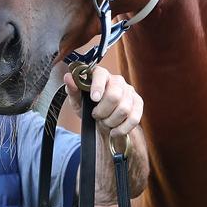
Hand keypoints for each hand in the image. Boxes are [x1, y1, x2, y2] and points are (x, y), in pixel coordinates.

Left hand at [64, 65, 149, 204]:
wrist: (103, 121)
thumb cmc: (88, 107)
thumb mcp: (77, 101)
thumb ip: (72, 89)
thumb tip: (67, 77)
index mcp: (101, 75)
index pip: (101, 75)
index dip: (98, 87)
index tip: (94, 99)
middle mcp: (117, 80)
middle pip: (114, 95)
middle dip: (103, 111)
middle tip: (96, 116)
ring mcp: (129, 91)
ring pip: (124, 109)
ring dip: (111, 121)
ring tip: (104, 122)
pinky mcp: (138, 103)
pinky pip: (134, 118)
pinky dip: (122, 128)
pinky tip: (114, 130)